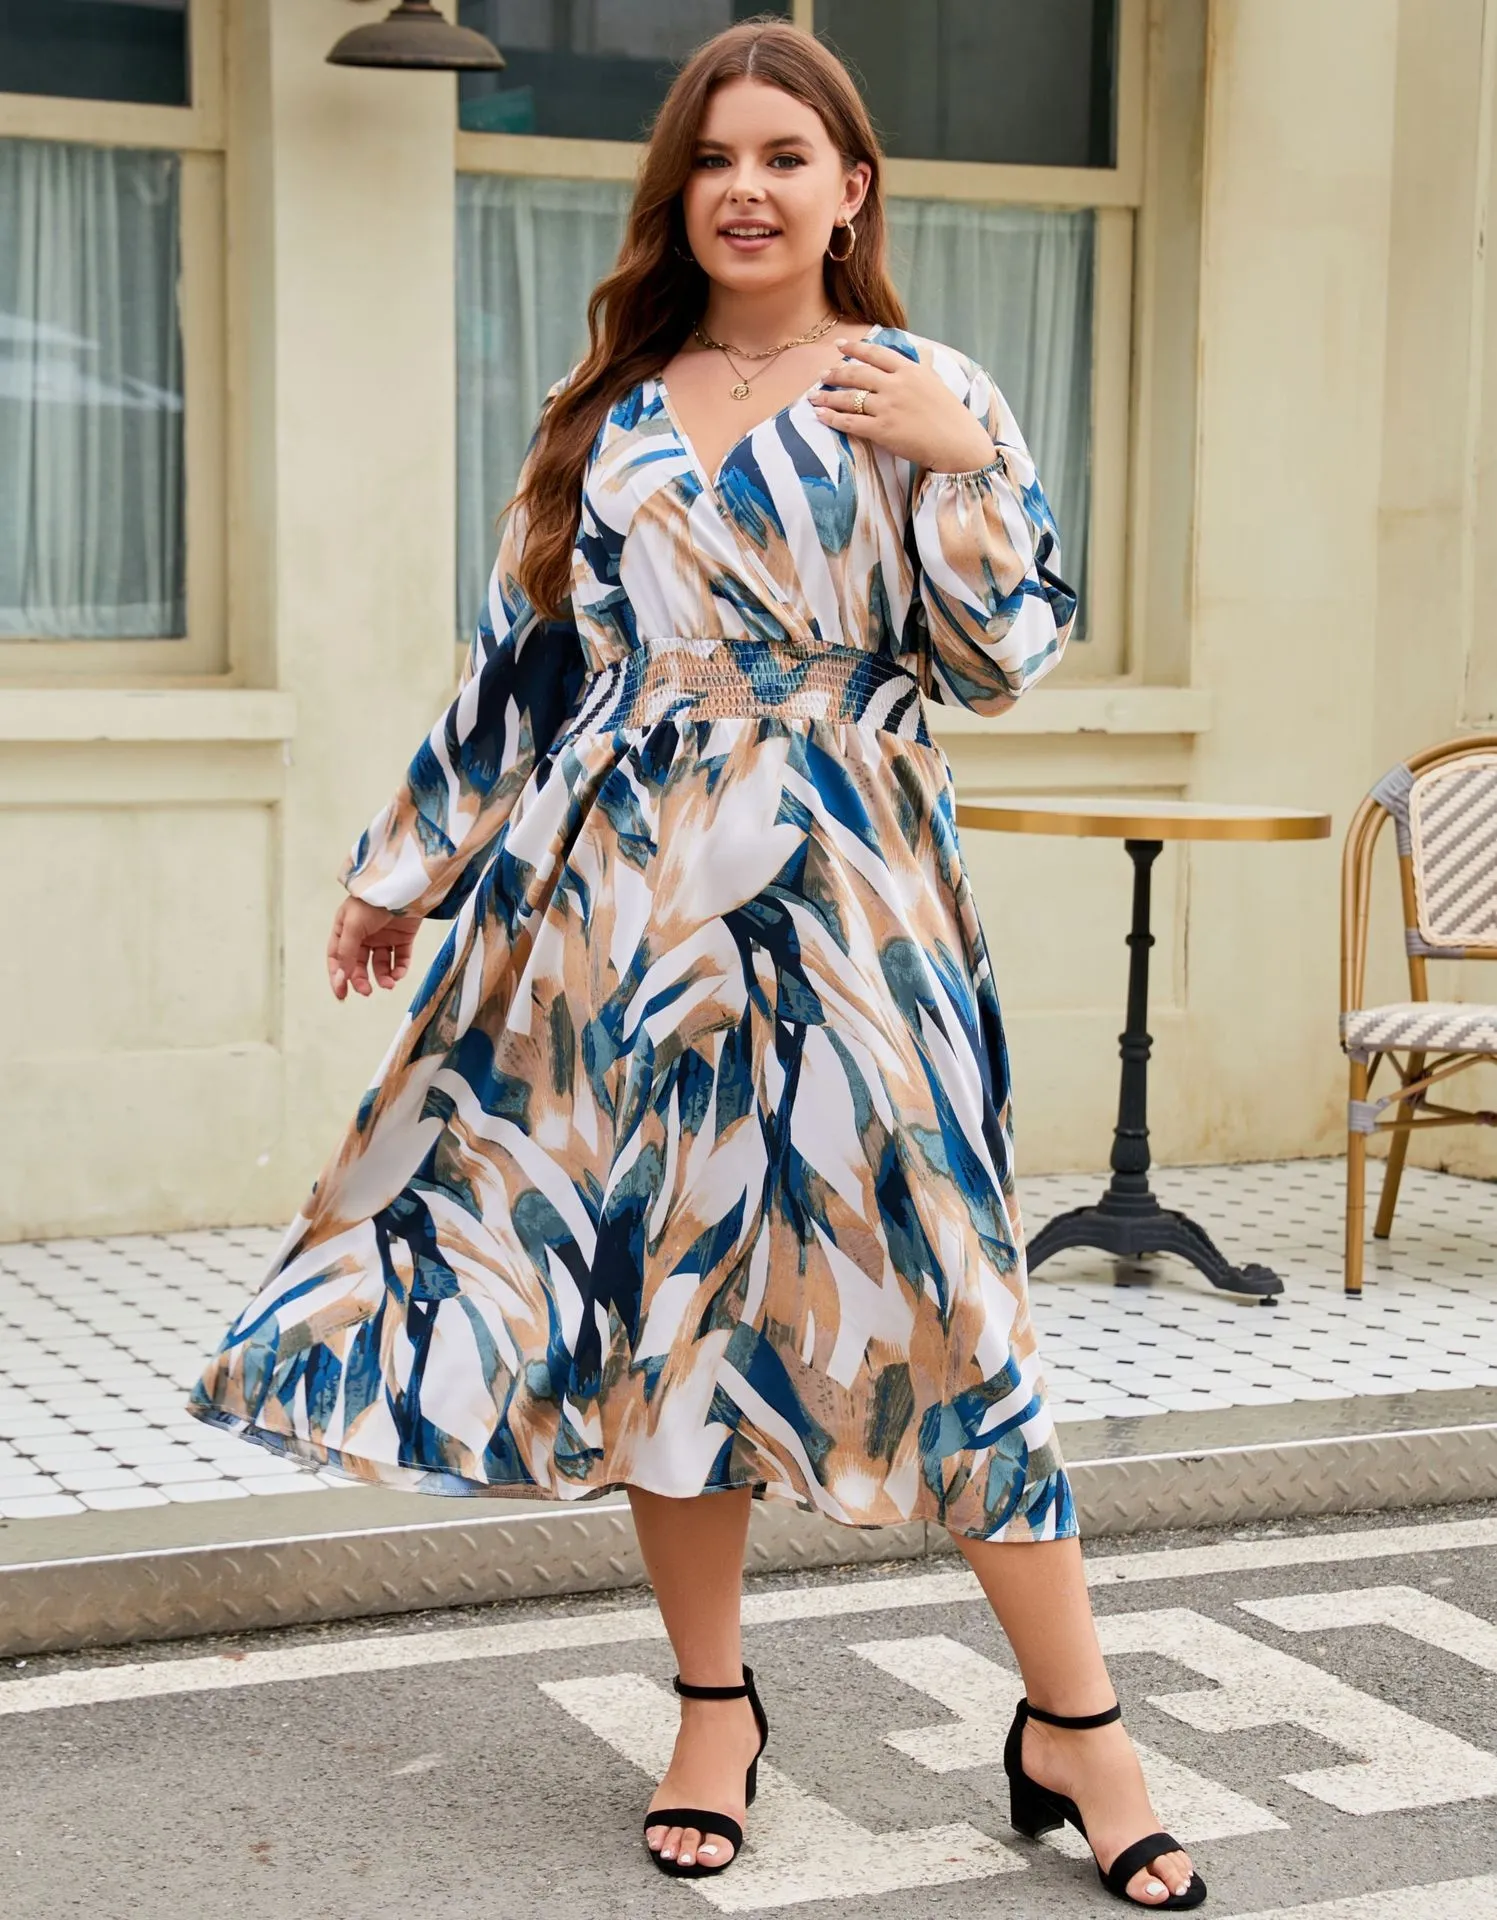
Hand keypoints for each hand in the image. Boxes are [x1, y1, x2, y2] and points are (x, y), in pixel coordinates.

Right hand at [326, 896, 420, 999]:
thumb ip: (346, 952)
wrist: (403, 886)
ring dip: (383, 977)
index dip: (338, 977)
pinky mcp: (403, 937)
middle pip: (359, 965)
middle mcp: (363, 935)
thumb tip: (341, 977)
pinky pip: (400, 959)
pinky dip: (400, 969)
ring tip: (388, 984)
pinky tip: (398, 975)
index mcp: (345, 929)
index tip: (342, 995)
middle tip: (367, 992)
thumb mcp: (353, 925)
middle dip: (361, 980)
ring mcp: (384, 936)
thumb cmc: (372, 901)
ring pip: (381, 965)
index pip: (337, 958)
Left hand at [811, 337, 997, 473]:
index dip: (854, 348)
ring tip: (813, 397)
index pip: (875, 353)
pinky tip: (820, 416)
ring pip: (849, 397)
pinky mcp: (882, 430)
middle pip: (857, 373)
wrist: (958, 444)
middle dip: (835, 373)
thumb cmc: (952, 417)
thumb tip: (921, 354)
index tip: (839, 345)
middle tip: (821, 375)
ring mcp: (888, 407)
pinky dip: (832, 419)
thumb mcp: (937, 383)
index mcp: (910, 370)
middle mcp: (896, 384)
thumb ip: (922, 368)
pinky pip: (850, 423)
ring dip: (827, 396)